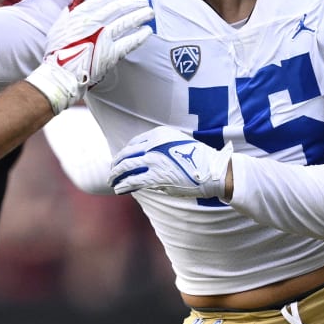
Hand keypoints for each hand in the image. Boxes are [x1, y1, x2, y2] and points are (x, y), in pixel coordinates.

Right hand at [25, 0, 152, 113]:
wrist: (60, 75)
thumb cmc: (57, 53)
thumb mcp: (59, 26)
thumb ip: (70, 10)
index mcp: (80, 15)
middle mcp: (93, 23)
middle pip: (119, 7)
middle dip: (134, 3)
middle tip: (143, 2)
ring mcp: (103, 37)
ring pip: (127, 21)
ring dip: (141, 15)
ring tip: (149, 13)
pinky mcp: (111, 53)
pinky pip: (130, 41)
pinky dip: (140, 35)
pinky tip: (147, 31)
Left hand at [109, 127, 232, 199]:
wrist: (211, 170)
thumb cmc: (197, 159)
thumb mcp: (178, 143)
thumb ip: (161, 147)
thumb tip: (145, 160)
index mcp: (159, 134)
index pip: (134, 142)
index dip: (125, 152)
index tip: (121, 159)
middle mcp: (154, 144)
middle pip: (127, 153)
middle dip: (116, 163)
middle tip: (112, 170)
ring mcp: (154, 160)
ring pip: (126, 167)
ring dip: (116, 175)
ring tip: (112, 181)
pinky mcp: (156, 176)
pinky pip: (133, 180)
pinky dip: (123, 185)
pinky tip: (119, 189)